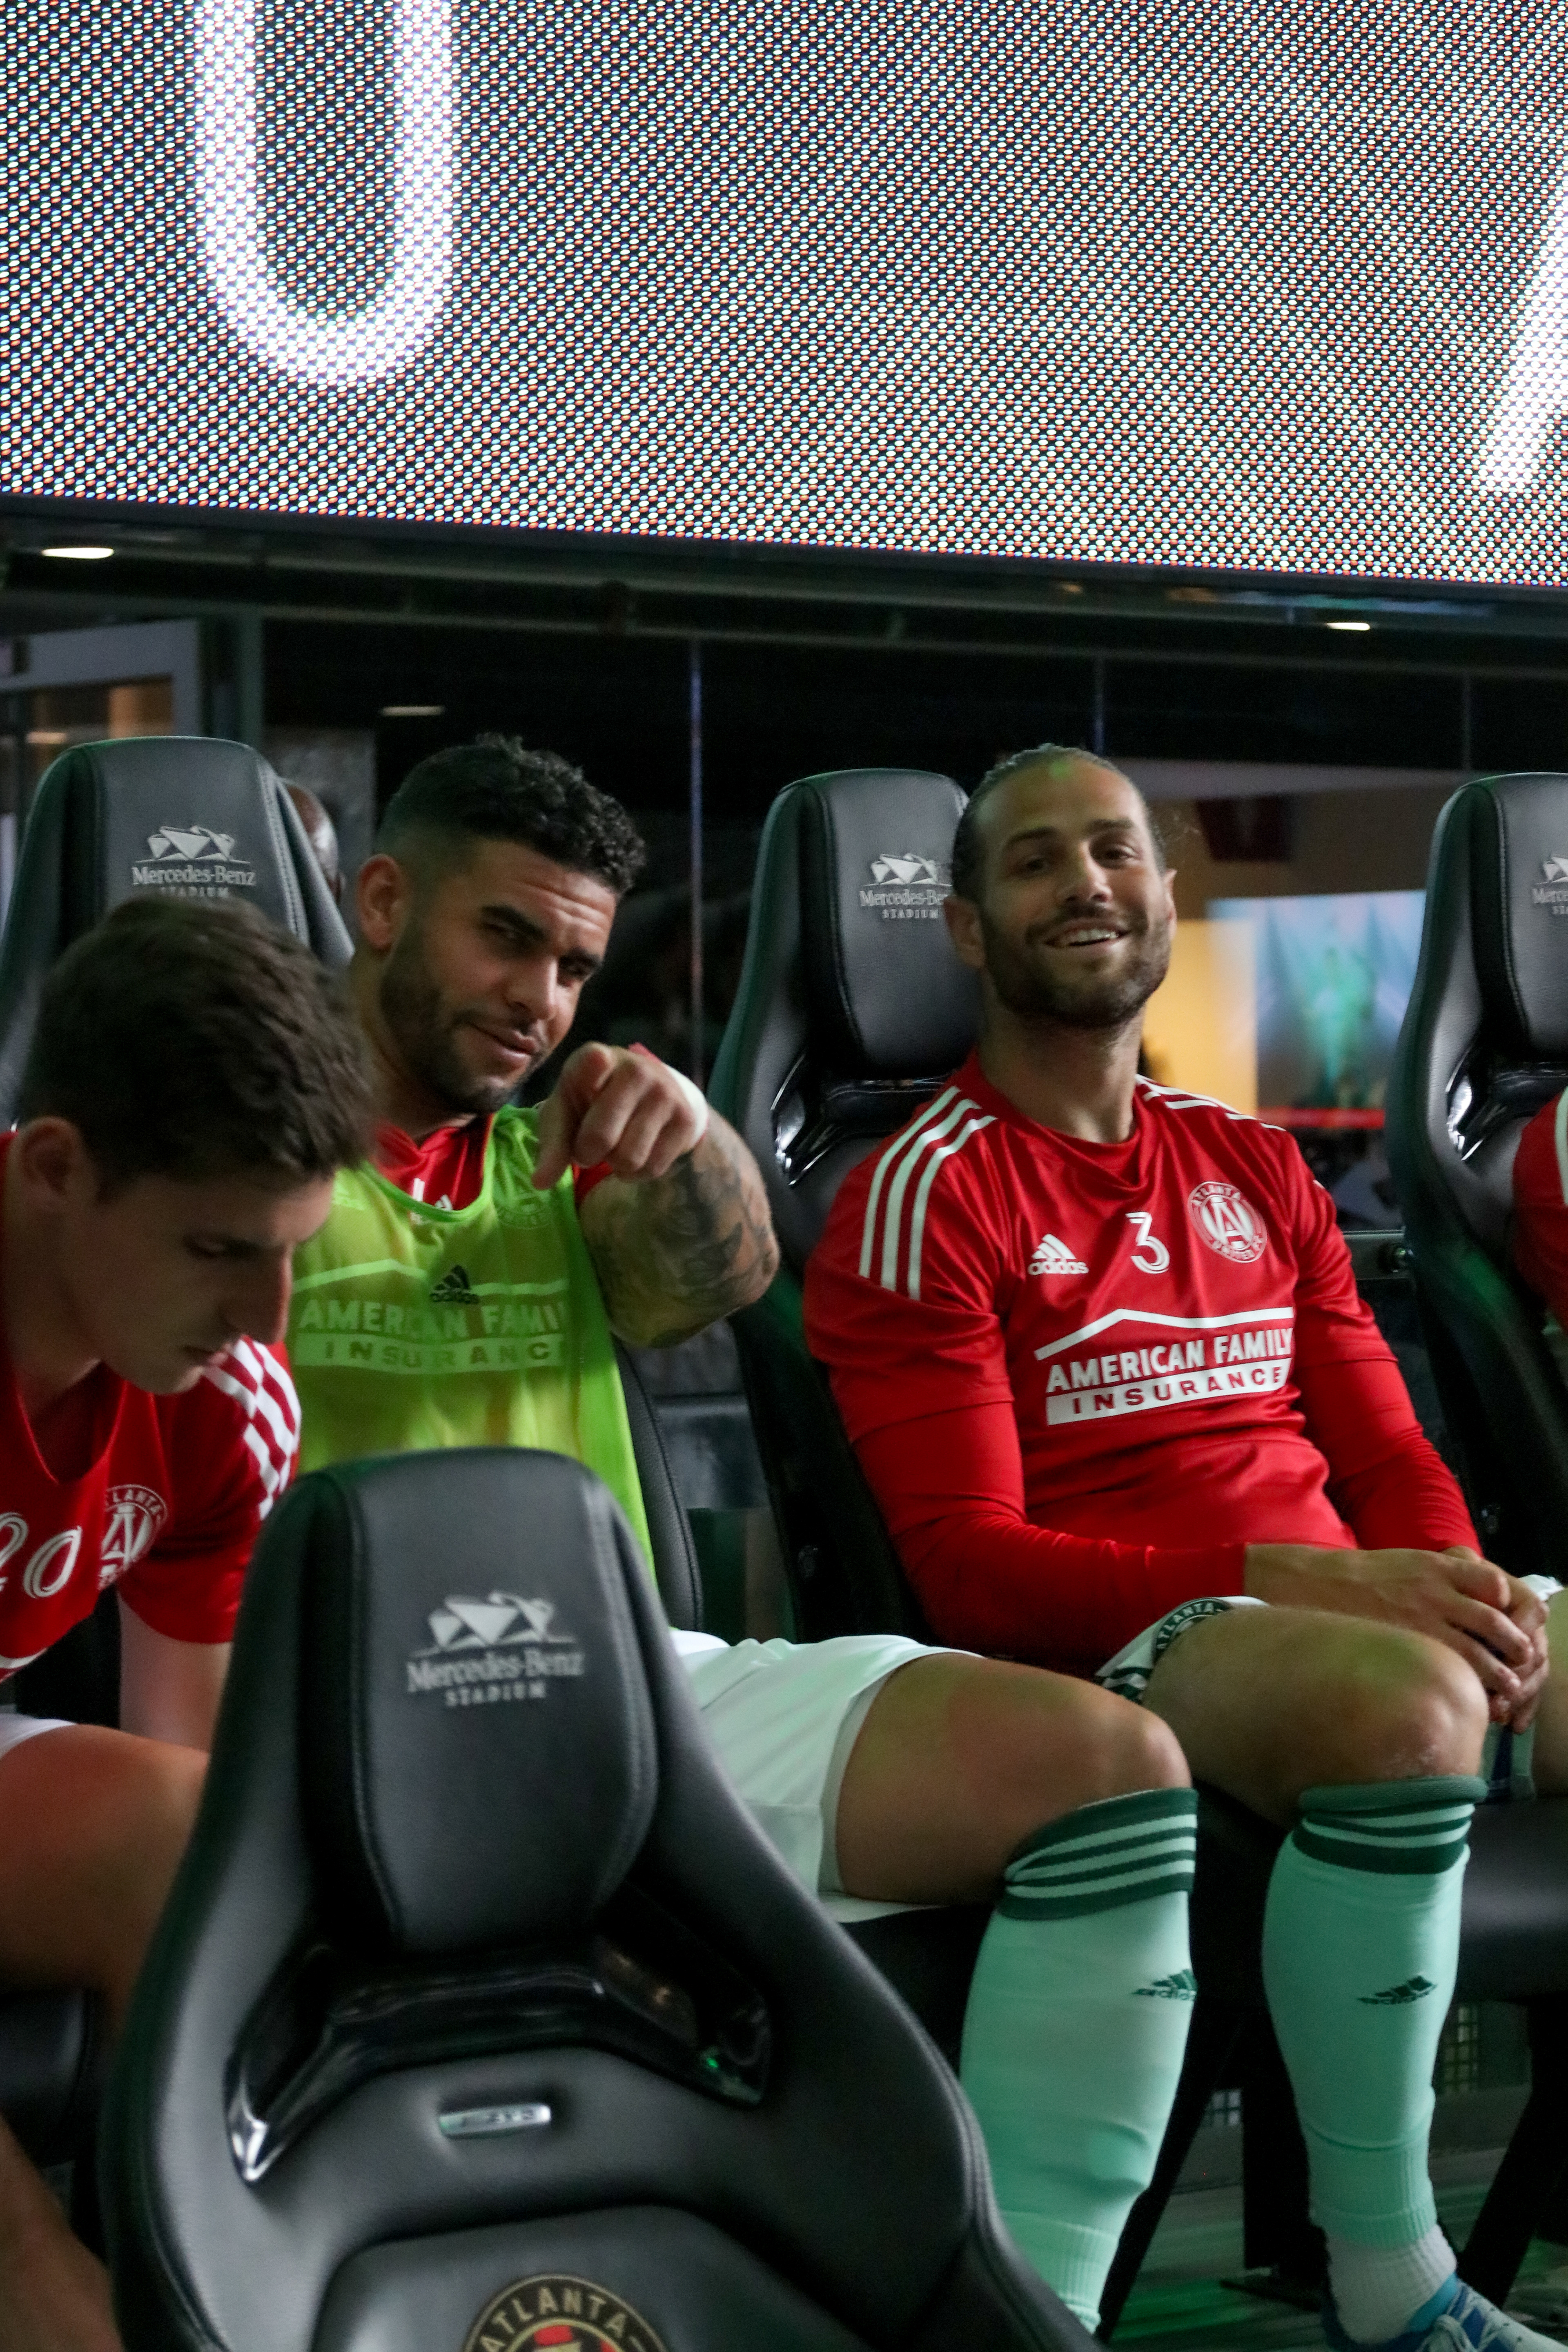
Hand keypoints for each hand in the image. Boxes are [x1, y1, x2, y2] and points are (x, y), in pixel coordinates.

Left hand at [532, 1043, 705, 1191]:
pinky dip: (637, 1172)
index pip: (594, 1060)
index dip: (590, 1075)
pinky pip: (652, 1168)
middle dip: (587, 1154)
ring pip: (629, 1159)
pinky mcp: (686, 1119)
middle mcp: (635, 1069)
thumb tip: (540, 1183)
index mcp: (595, 1057)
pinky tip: (637, 1150)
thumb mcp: (566, 1112)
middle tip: (591, 1144)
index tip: (597, 1067)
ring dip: (614, 1165)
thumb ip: (551, 1145)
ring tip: (616, 1144)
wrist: (656, 1090)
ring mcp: (665, 1093)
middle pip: (601, 1138)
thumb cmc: (595, 1101)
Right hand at [1243, 1541, 1550, 1725]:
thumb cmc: (1359, 1578)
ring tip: (1506, 1692)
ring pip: (1477, 1652)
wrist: (1312, 1584)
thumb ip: (1441, 1576)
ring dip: (1498, 1674)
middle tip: (1521, 1667)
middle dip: (1515, 1647)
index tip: (1515, 1629)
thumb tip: (1479, 1594)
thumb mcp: (1406, 1562)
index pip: (1495, 1586)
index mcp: (1437, 1567)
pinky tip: (1470, 1695)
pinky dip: (1466, 1683)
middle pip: (1495, 1623)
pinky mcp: (1403, 1643)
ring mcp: (1419, 1620)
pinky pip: (1445, 1668)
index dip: (1511, 1610)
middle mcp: (1436, 1592)